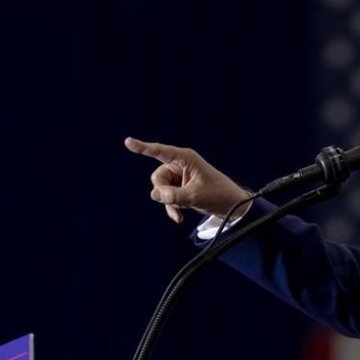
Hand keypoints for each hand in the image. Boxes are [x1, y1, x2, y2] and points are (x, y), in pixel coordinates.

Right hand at [124, 137, 250, 222]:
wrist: (231, 207)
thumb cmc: (218, 195)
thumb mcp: (195, 196)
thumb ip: (174, 195)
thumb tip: (154, 195)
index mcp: (186, 159)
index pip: (161, 152)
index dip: (143, 147)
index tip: (128, 142)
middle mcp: (181, 164)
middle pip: (158, 177)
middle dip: (163, 192)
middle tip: (175, 201)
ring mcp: (180, 177)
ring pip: (161, 189)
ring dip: (168, 203)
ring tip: (180, 213)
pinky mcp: (180, 187)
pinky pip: (167, 197)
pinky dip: (171, 207)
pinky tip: (179, 218)